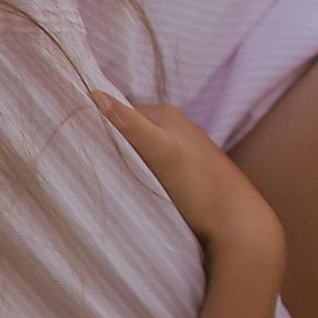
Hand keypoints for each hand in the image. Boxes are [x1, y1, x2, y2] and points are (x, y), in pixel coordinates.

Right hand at [96, 97, 283, 269]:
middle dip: (109, 147)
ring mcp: (179, 151)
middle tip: (91, 169)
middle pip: (128, 133)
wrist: (237, 224)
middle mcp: (174, 128)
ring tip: (110, 182)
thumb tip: (93, 93)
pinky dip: (137, 177)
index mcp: (167, 115)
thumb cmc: (200, 187)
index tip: (80, 149)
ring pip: (137, 153)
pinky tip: (135, 191)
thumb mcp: (162, 152)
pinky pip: (149, 169)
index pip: (118, 113)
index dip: (98, 129)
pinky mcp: (183, 174)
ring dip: (123, 165)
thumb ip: (130, 124)